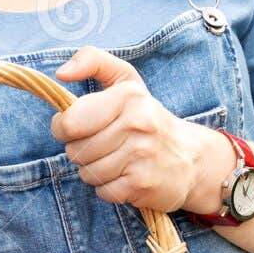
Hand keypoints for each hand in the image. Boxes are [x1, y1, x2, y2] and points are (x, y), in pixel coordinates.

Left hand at [50, 46, 228, 213]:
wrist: (192, 158)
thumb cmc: (146, 117)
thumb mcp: (125, 80)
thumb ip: (92, 61)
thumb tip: (61, 73)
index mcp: (128, 96)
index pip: (69, 123)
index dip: (63, 128)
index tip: (77, 127)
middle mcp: (138, 124)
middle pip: (75, 151)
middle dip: (81, 150)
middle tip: (103, 144)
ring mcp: (142, 156)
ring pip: (87, 173)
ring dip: (94, 170)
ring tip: (116, 159)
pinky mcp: (143, 185)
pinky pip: (103, 191)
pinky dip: (109, 187)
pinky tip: (126, 175)